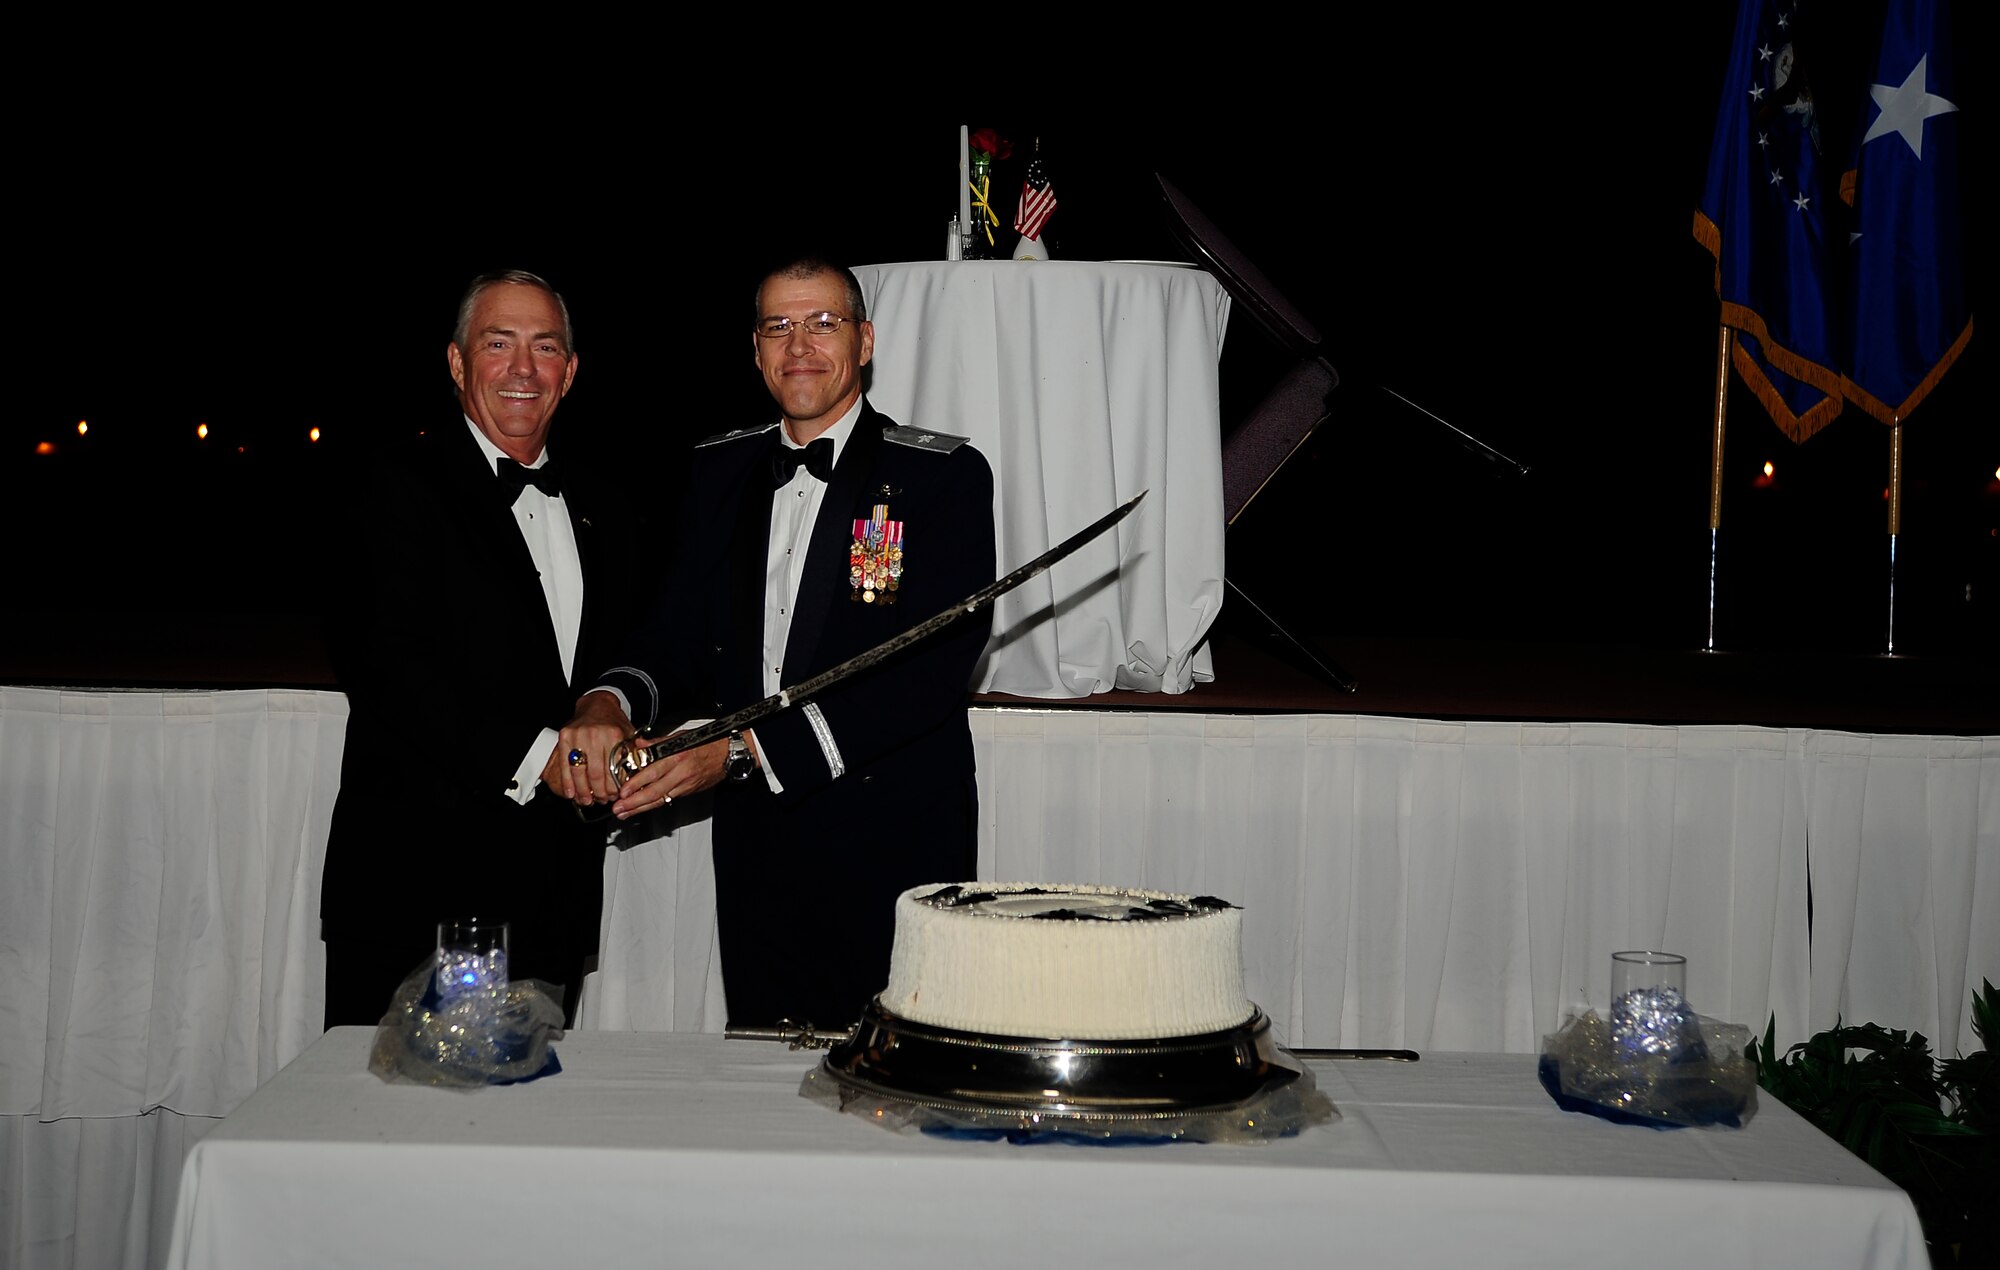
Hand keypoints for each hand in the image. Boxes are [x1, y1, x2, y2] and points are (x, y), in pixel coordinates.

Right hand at [543, 691, 635, 806]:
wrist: (598, 704)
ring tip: (587, 801)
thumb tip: (633, 783)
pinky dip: (567, 782)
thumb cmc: (614, 723)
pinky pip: (564, 764)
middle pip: (596, 774)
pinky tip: (571, 793)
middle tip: (603, 800)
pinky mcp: (565, 737)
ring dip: (583, 791)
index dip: (614, 787)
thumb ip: (631, 757)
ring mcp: (578, 736)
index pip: (614, 770)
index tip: (616, 796)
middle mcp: (595, 735)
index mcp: (614, 736)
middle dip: (600, 792)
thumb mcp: (629, 737)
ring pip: (579, 772)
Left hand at [611, 731, 731, 819]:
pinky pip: (668, 799)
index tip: (623, 790)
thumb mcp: (681, 737)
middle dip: (634, 802)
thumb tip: (639, 744)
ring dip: (641, 808)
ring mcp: (685, 785)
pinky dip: (654, 805)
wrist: (728, 754)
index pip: (653, 772)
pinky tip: (642, 809)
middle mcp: (681, 773)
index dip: (637, 783)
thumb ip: (658, 742)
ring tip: (625, 813)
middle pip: (655, 791)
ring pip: (660, 799)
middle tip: (619, 809)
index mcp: (677, 756)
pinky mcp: (688, 791)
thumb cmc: (707, 743)